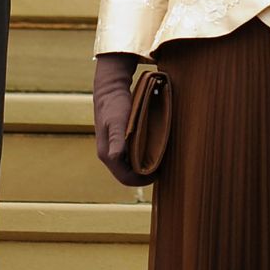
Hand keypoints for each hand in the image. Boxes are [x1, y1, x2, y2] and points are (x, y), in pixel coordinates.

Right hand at [93, 52, 153, 186]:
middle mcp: (109, 155)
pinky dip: (141, 157)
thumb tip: (115, 158)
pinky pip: (130, 157)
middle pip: (128, 175)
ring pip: (129, 167)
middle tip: (162, 166)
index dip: (142, 180)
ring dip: (143, 166)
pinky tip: (151, 150)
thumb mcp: (117, 121)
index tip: (159, 173)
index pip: (126, 178)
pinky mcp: (118, 142)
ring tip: (159, 159)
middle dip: (144, 175)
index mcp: (107, 155)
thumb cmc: (115, 105)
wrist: (109, 89)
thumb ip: (117, 140)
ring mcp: (112, 149)